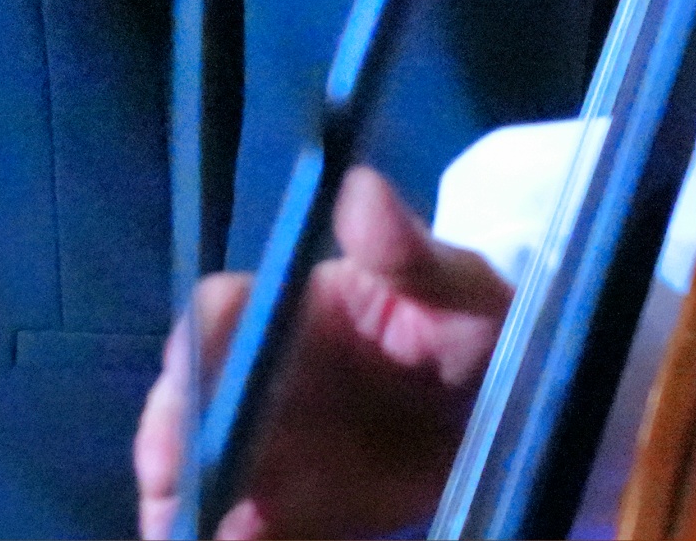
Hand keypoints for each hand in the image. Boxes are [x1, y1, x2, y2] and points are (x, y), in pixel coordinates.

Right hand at [133, 168, 506, 539]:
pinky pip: (258, 529)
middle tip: (174, 501)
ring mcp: (279, 447)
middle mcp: (265, 377)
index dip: (196, 354)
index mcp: (289, 309)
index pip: (220, 318)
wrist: (522, 405)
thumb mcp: (463, 286)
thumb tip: (361, 189)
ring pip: (211, 475)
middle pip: (193, 407)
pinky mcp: (304, 507)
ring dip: (193, 511)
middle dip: (173, 451)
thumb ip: (412, 252)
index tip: (189, 396)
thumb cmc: (482, 323)